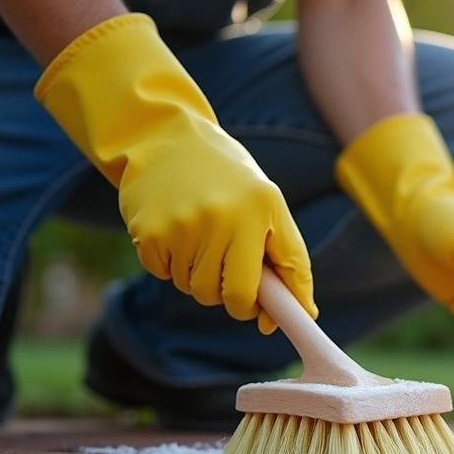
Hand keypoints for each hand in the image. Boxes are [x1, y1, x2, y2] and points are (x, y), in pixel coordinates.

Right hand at [34, 13, 315, 332]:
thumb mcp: (268, 206)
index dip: (258, 308)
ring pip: (193, 288)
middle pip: (225, 297)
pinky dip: (169, 262)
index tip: (263, 315)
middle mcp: (222, 217)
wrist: (165, 137)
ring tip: (200, 237)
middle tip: (227, 270)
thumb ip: (289, 259)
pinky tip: (174, 229)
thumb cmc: (229, 181)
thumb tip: (304, 313)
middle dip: (229, 296)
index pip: (259, 287)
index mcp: (261, 210)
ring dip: (197, 275)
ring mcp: (182, 226)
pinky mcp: (149, 232)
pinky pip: (163, 274)